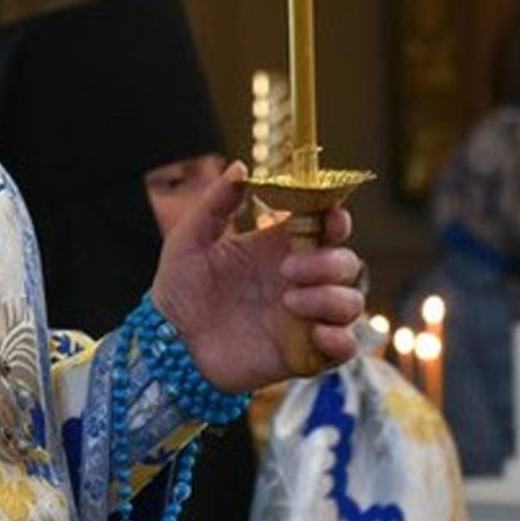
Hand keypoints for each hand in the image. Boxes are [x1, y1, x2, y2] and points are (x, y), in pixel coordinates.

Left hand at [147, 162, 365, 392]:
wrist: (168, 342)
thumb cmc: (179, 286)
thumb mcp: (190, 238)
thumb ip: (217, 203)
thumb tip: (242, 167)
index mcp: (277, 247)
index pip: (325, 226)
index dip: (337, 218)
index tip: (331, 216)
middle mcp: (299, 280)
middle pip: (346, 262)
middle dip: (329, 262)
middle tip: (287, 269)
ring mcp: (304, 317)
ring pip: (351, 302)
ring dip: (331, 298)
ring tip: (290, 301)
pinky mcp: (303, 352)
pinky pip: (345, 348)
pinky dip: (342, 340)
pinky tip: (318, 334)